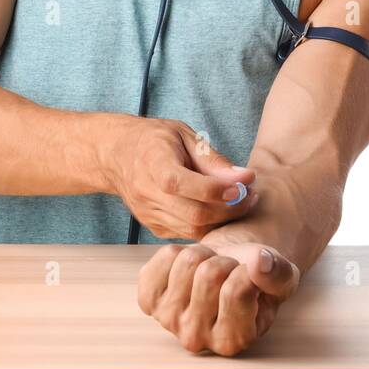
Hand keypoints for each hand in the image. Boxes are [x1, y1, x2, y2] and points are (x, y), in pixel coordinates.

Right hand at [105, 117, 258, 240]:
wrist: (116, 155)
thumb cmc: (155, 140)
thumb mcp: (184, 135)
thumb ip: (213, 159)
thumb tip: (245, 178)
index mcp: (154, 164)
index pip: (188, 185)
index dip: (220, 189)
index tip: (246, 184)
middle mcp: (148, 194)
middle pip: (194, 214)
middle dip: (230, 209)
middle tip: (252, 196)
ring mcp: (149, 214)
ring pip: (194, 229)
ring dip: (223, 219)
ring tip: (242, 202)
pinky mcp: (154, 227)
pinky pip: (188, 233)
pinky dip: (209, 225)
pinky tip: (221, 210)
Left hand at [138, 241, 300, 355]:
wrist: (229, 269)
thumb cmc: (255, 278)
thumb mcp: (282, 276)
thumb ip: (278, 273)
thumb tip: (260, 262)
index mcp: (233, 340)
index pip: (236, 292)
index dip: (247, 269)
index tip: (249, 275)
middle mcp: (197, 338)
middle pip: (208, 275)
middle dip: (224, 260)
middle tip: (228, 270)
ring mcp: (169, 320)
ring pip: (186, 262)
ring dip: (203, 253)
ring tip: (210, 267)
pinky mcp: (149, 298)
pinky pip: (164, 256)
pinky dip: (179, 250)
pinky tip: (188, 268)